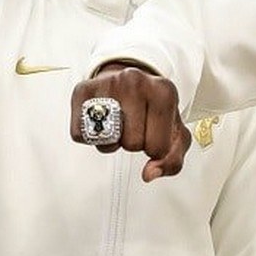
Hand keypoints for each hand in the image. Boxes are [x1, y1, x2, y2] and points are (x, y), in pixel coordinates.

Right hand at [70, 63, 189, 182]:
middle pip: (132, 144)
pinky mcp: (83, 91)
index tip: (152, 133)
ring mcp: (109, 83)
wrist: (129, 81)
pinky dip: (89, 137)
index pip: (158, 147)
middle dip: (133, 143)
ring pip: (107, 140)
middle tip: (133, 126)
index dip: (154, 149)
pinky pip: (81, 134)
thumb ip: (172, 160)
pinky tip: (101, 122)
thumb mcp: (174, 132)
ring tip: (118, 125)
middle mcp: (136, 82)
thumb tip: (149, 174)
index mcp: (164, 92)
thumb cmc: (152, 108)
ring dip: (111, 142)